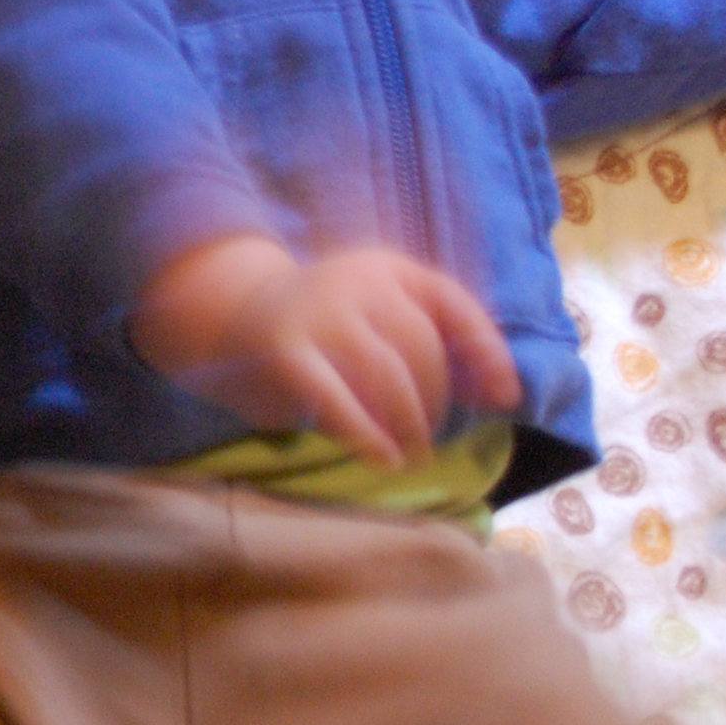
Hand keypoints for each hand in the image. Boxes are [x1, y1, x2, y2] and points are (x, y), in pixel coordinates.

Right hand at [128, 235, 519, 467]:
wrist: (223, 320)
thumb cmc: (317, 329)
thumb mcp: (374, 318)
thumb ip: (432, 343)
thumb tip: (500, 394)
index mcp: (384, 266)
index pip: (452, 302)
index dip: (486, 350)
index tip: (502, 399)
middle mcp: (355, 280)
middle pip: (422, 346)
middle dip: (435, 401)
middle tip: (427, 436)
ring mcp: (318, 313)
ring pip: (388, 374)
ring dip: (409, 422)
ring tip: (409, 454)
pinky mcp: (286, 352)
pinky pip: (338, 399)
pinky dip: (367, 434)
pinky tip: (382, 457)